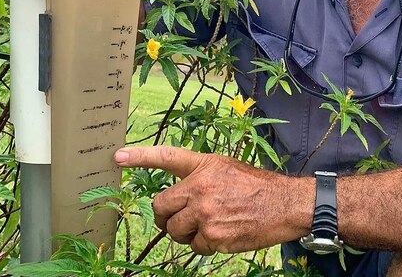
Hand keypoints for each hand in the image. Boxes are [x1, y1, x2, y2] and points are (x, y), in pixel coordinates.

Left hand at [113, 145, 312, 254]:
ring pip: (174, 230)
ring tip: (207, 225)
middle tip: (179, 218)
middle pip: (161, 207)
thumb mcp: (224, 168)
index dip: (139, 156)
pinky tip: (221, 234)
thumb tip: (175, 195)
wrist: (284, 204)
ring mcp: (205, 213)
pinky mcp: (213, 235)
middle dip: (167, 217)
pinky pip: (194, 245)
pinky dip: (204, 244)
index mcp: (203, 166)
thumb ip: (198, 175)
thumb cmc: (254, 186)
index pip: (165, 157)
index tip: (117, 157)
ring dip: (185, 233)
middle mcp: (200, 187)